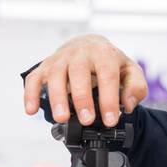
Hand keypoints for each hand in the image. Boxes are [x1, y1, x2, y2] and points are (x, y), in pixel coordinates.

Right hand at [23, 34, 148, 127]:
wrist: (91, 45)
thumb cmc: (110, 62)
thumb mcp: (131, 71)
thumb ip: (136, 88)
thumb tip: (127, 104)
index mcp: (104, 54)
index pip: (107, 76)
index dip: (109, 99)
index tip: (110, 120)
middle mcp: (80, 53)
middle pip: (78, 72)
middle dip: (82, 98)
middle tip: (87, 120)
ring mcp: (61, 58)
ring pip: (55, 74)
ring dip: (57, 97)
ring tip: (62, 118)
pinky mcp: (46, 65)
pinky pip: (34, 78)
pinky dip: (30, 93)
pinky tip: (31, 110)